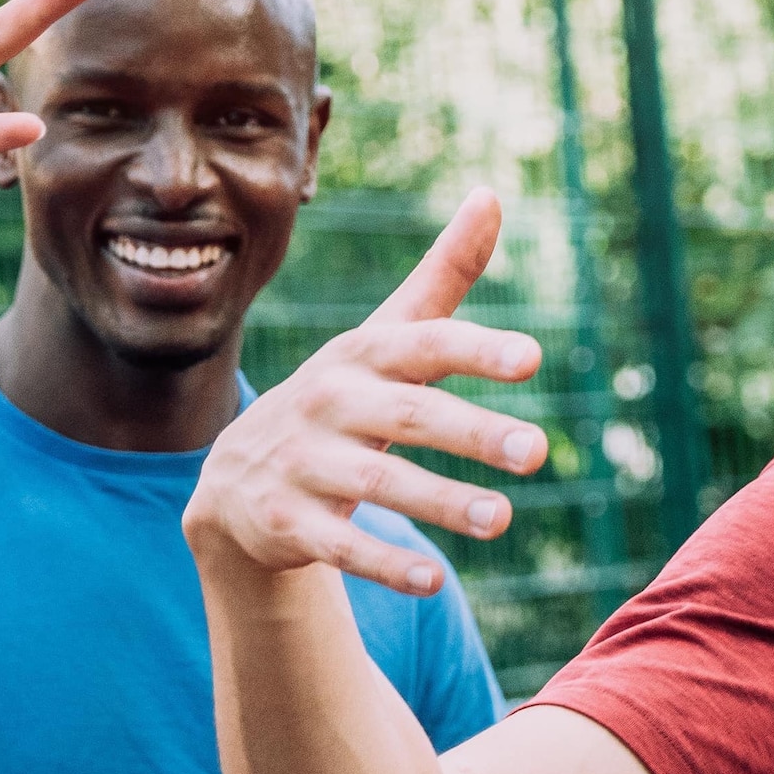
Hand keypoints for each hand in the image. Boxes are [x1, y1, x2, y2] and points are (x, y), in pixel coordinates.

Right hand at [186, 193, 552, 594]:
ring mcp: (301, 462)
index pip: (423, 344)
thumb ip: (444, 277)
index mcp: (362, 355)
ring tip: (503, 520)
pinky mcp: (285, 522)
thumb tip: (491, 193)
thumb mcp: (385, 337)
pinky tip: (434, 580)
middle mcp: (329, 402)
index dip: (475, 349)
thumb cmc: (340, 398)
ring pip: (376, 482)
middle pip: (407, 415)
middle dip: (472, 432)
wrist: (234, 481)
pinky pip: (338, 544)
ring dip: (441, 501)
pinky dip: (384, 563)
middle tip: (539, 452)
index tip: (533, 357)